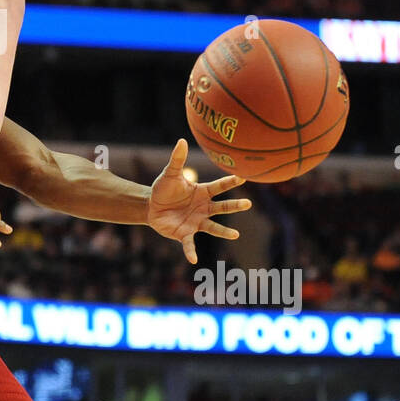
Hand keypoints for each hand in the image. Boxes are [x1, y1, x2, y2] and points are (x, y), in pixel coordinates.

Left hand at [146, 139, 251, 263]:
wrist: (151, 207)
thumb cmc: (164, 189)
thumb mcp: (170, 174)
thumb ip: (177, 160)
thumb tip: (181, 140)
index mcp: (202, 192)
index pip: (219, 186)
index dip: (230, 182)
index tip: (243, 177)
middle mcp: (204, 208)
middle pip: (222, 207)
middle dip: (234, 206)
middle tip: (248, 204)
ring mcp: (196, 222)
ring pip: (213, 227)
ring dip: (224, 231)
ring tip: (235, 234)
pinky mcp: (185, 234)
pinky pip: (190, 244)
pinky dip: (191, 251)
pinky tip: (194, 260)